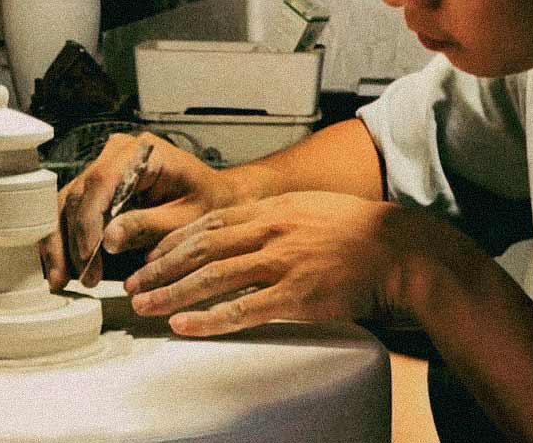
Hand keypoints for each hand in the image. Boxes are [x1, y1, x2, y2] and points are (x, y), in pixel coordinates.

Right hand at [39, 132, 237, 289]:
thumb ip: (149, 225)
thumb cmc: (209, 203)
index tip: (90, 256)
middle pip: (80, 194)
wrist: (217, 199)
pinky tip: (62, 268)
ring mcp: (104, 169)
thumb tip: (109, 239)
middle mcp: (117, 154)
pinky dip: (65, 240)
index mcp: (143, 152)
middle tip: (79, 277)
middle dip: (73, 240)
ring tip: (61, 279)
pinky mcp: (98, 189)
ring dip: (61, 243)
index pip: (103, 182)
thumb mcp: (187, 219)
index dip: (90, 223)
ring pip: (68, 204)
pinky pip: (72, 212)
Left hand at [123, 191, 427, 336]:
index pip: (210, 222)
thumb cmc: (361, 232)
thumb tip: (247, 226)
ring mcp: (283, 263)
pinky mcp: (296, 296)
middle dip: (161, 268)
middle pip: (202, 249)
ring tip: (143, 306)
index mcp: (274, 209)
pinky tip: (184, 325)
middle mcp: (271, 231)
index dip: (175, 241)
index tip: (151, 256)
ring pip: (213, 278)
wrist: (400, 251)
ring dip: (172, 293)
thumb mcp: (313, 208)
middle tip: (132, 284)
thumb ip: (278, 216)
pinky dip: (209, 319)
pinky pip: (243, 310)